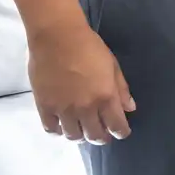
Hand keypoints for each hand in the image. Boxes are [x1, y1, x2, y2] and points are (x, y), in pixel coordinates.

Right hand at [27, 20, 134, 144]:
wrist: (57, 37)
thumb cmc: (89, 47)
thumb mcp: (112, 65)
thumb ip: (121, 89)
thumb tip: (129, 109)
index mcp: (105, 97)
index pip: (117, 127)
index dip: (121, 132)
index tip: (121, 132)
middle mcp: (85, 108)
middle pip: (95, 136)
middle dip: (102, 137)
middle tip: (102, 132)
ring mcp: (63, 109)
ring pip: (73, 137)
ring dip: (81, 135)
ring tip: (82, 129)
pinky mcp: (44, 107)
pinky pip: (52, 129)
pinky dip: (59, 131)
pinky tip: (63, 125)